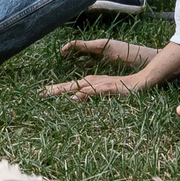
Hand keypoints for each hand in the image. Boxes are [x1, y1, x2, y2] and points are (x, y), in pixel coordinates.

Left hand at [41, 70, 158, 99]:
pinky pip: (95, 91)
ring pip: (78, 87)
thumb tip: (73, 98)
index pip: (68, 87)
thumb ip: (91, 95)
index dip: (55, 90)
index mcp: (89, 84)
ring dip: (64, 90)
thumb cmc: (123, 88)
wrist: (141, 82)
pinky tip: (77, 96)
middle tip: (38, 94)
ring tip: (50, 93)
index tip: (41, 94)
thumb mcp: (105, 93)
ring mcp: (100, 84)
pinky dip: (85, 93)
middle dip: (54, 90)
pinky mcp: (108, 88)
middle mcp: (92, 82)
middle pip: (69, 86)